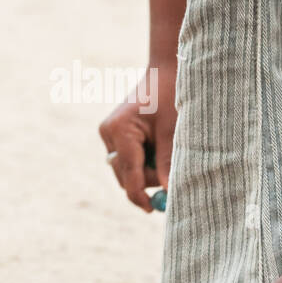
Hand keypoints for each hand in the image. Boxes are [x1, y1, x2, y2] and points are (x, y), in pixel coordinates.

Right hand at [98, 63, 175, 212]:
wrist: (165, 72)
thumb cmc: (172, 97)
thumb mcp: (173, 132)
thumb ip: (168, 163)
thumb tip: (167, 192)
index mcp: (120, 130)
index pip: (129, 175)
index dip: (140, 196)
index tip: (153, 210)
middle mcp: (108, 133)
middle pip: (124, 176)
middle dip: (146, 181)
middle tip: (170, 178)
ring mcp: (108, 134)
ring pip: (124, 170)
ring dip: (145, 171)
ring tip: (165, 152)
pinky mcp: (113, 134)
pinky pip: (126, 159)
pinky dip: (142, 161)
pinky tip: (156, 146)